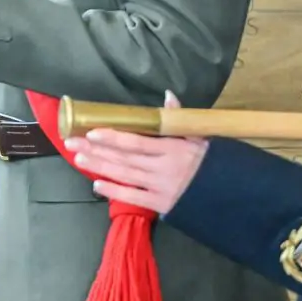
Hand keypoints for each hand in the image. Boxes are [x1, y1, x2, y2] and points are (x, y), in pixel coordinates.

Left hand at [69, 93, 208, 217]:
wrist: (229, 194)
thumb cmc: (211, 162)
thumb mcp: (198, 137)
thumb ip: (178, 118)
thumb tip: (167, 95)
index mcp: (173, 149)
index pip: (137, 141)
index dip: (113, 137)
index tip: (91, 130)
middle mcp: (164, 168)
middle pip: (124, 158)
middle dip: (97, 150)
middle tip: (72, 142)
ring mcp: (161, 188)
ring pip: (125, 175)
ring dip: (100, 166)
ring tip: (79, 157)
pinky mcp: (161, 205)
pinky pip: (133, 197)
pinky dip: (113, 191)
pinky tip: (96, 183)